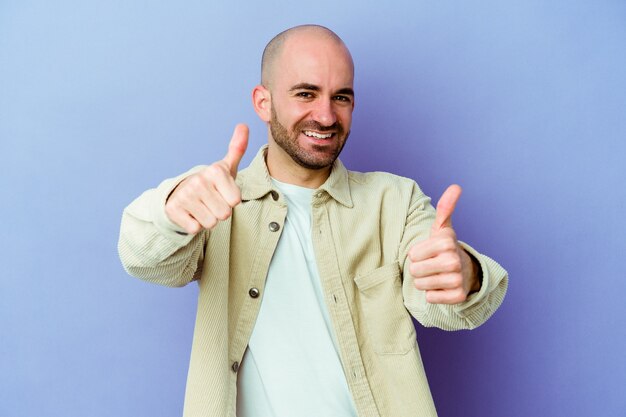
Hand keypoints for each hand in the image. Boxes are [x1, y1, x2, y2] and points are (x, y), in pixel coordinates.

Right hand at [165, 124, 248, 233]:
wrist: (179, 193)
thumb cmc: (210, 183)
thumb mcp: (225, 167)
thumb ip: (237, 148)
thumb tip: (243, 125)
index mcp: (215, 171)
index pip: (236, 201)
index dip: (230, 200)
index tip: (221, 192)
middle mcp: (199, 181)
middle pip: (224, 214)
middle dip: (220, 212)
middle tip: (210, 201)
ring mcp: (185, 196)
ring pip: (211, 223)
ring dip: (208, 219)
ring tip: (201, 207)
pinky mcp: (174, 210)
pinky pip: (195, 229)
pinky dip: (194, 225)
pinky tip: (190, 214)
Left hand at [408, 185, 479, 303]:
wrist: (464, 272)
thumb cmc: (445, 248)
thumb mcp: (442, 228)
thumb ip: (446, 207)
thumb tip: (456, 186)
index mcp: (447, 242)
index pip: (412, 254)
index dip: (417, 254)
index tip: (429, 252)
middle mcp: (454, 260)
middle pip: (415, 270)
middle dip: (419, 269)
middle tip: (432, 265)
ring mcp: (457, 279)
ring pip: (421, 285)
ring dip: (425, 282)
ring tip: (436, 275)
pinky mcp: (458, 297)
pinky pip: (430, 298)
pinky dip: (433, 294)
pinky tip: (442, 287)